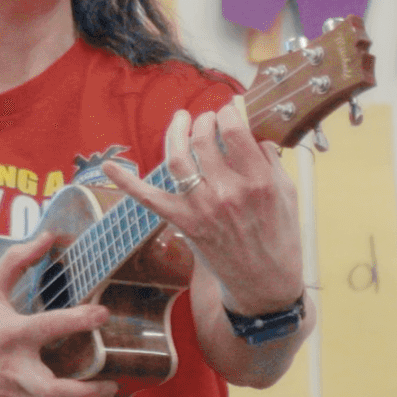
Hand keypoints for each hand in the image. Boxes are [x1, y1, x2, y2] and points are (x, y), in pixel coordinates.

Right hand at [0, 230, 116, 396]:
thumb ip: (17, 259)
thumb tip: (48, 236)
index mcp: (12, 334)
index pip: (49, 327)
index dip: (79, 320)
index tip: (103, 313)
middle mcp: (13, 368)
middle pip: (53, 392)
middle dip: (88, 392)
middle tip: (111, 381)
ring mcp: (13, 394)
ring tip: (104, 393)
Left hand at [106, 97, 303, 314]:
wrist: (265, 285)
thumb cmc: (280, 239)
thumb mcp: (288, 195)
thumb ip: (271, 161)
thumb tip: (254, 135)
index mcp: (258, 182)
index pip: (234, 131)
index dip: (227, 113)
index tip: (227, 111)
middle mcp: (228, 193)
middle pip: (203, 139)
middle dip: (202, 120)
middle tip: (206, 118)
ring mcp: (202, 208)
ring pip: (178, 158)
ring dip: (175, 132)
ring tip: (181, 121)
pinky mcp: (184, 223)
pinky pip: (150, 199)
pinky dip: (127, 183)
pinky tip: (108, 166)